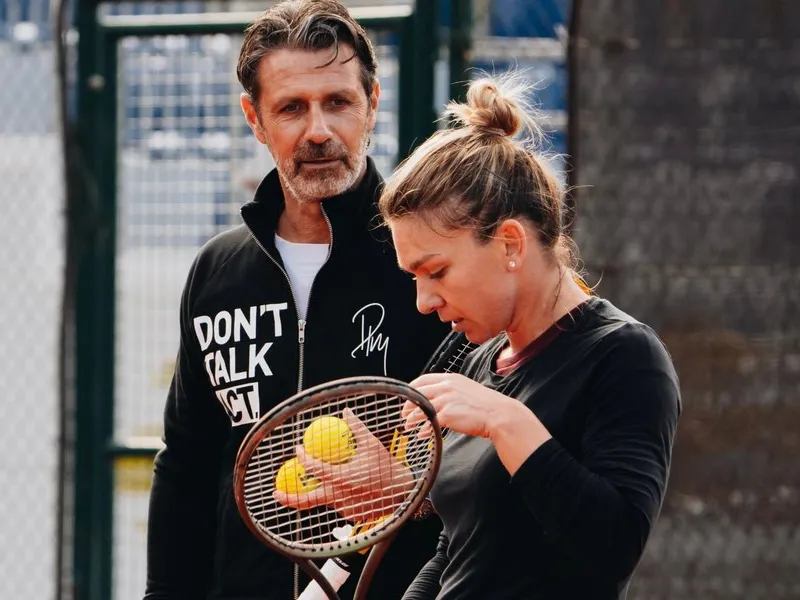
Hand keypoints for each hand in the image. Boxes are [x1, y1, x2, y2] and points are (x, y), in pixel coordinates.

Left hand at [273, 408, 413, 522]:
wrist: (404, 492)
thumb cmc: (387, 467)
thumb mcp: (372, 444)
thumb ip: (356, 428)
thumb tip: (346, 412)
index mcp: (342, 478)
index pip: (314, 468)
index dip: (303, 457)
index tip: (298, 449)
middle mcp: (339, 496)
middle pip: (307, 500)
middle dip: (288, 497)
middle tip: (275, 491)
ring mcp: (344, 508)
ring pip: (324, 499)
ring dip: (320, 489)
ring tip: (323, 479)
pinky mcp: (350, 515)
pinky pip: (338, 504)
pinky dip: (338, 495)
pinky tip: (348, 487)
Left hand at [402, 373, 519, 438]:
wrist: (499, 414)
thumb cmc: (486, 406)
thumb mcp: (467, 390)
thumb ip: (451, 391)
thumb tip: (437, 399)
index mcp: (451, 379)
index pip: (423, 379)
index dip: (411, 389)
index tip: (407, 397)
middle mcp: (447, 387)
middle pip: (418, 393)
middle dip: (408, 405)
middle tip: (404, 414)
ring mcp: (447, 400)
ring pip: (421, 408)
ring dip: (412, 419)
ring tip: (408, 427)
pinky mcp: (448, 414)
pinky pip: (430, 422)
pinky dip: (424, 429)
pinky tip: (422, 435)